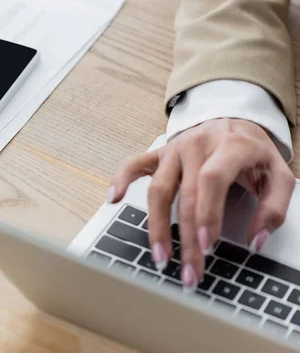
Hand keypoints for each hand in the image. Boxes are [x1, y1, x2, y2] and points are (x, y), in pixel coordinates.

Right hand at [108, 118, 294, 289]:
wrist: (234, 121)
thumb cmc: (254, 152)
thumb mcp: (280, 175)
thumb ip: (274, 208)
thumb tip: (255, 240)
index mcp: (229, 146)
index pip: (212, 180)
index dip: (207, 214)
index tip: (207, 245)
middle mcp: (197, 145)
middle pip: (184, 195)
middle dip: (185, 238)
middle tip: (189, 271)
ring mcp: (173, 149)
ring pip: (157, 189)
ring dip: (156, 226)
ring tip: (160, 256)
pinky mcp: (158, 154)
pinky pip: (133, 165)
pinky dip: (121, 180)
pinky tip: (113, 199)